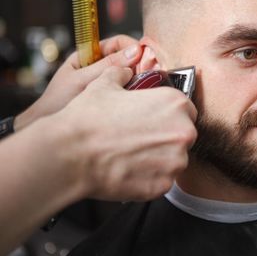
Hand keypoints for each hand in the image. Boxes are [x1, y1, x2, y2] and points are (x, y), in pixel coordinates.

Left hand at [15, 35, 142, 130]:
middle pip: (127, 58)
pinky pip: (130, 90)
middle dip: (140, 63)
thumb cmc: (57, 103)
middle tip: (151, 73)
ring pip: (131, 74)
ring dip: (140, 78)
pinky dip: (137, 91)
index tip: (145, 56)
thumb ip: (108, 65)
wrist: (52, 133)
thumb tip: (135, 50)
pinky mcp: (114, 98)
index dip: (132, 47)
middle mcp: (100, 67)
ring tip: (147, 85)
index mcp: (89, 56)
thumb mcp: (82, 80)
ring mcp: (108, 83)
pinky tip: (140, 97)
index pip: (117, 43)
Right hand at [52, 66, 197, 200]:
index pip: (185, 110)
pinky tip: (129, 171)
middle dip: (166, 137)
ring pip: (175, 160)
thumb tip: (124, 71)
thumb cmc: (88, 118)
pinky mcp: (164, 184)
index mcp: (176, 103)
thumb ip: (121, 74)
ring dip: (159, 159)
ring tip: (132, 156)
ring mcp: (176, 161)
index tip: (154, 121)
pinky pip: (163, 180)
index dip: (168, 116)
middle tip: (140, 140)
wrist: (71, 154)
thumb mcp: (105, 84)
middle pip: (183, 135)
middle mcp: (184, 131)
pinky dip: (149, 178)